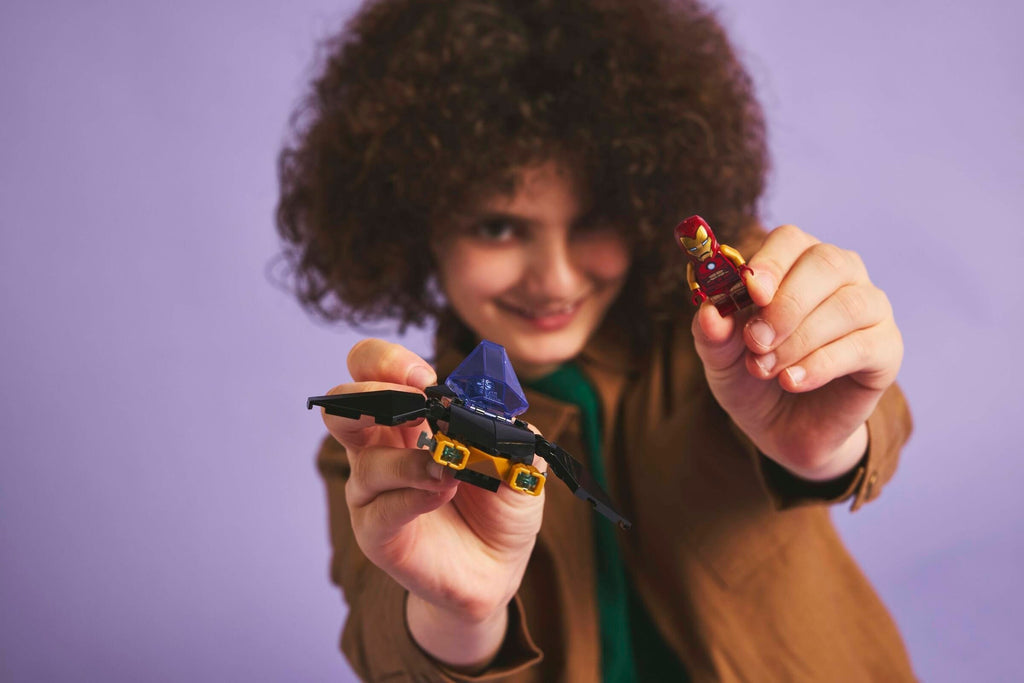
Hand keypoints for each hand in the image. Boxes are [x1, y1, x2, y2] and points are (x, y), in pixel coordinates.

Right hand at [319, 339, 543, 666]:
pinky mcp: (377, 532)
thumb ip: (512, 434)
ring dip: (410, 461)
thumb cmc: (498, 504)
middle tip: (417, 402)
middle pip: (343, 403)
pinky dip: (411, 497)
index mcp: (409, 418)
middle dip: (370, 394)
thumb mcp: (518, 461)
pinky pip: (379, 509)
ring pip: (366, 463)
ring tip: (449, 469)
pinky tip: (442, 492)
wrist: (496, 568)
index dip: (388, 362)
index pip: (372, 369)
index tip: (426, 380)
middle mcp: (381, 448)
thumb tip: (499, 416)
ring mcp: (374, 492)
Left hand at [691, 225, 903, 480]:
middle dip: (785, 305)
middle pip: (826, 264)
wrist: (783, 427)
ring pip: (848, 305)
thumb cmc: (752, 376)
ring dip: (800, 340)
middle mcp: (841, 274)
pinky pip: (863, 345)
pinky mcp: (887, 348)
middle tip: (756, 341)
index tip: (751, 291)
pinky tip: (793, 381)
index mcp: (796, 261)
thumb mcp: (721, 358)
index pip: (790, 240)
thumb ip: (712, 333)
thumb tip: (709, 313)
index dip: (771, 262)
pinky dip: (821, 365)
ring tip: (766, 369)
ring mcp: (870, 308)